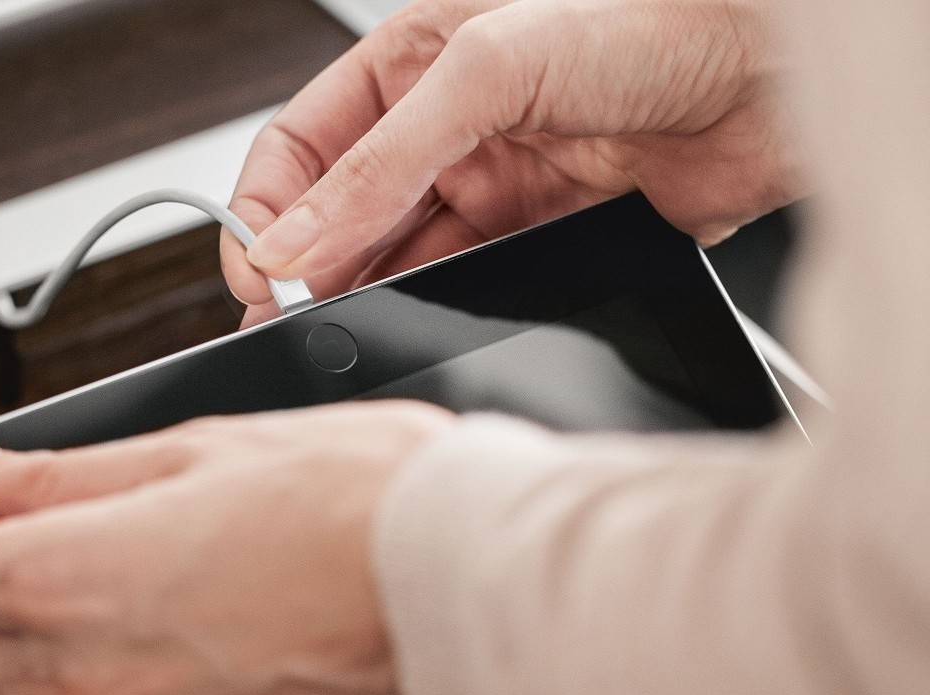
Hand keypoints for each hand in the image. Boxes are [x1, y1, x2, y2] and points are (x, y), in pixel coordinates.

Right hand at [223, 0, 802, 322]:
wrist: (773, 70)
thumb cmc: (652, 18)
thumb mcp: (486, 71)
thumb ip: (379, 165)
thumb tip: (294, 243)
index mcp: (411, 64)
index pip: (301, 148)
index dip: (266, 211)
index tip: (258, 272)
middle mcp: (444, 129)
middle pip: (341, 213)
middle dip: (309, 268)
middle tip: (293, 319)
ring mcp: (490, 186)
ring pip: (396, 257)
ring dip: (367, 295)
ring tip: (347, 326)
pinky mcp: (538, 235)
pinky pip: (462, 285)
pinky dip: (434, 310)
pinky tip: (417, 321)